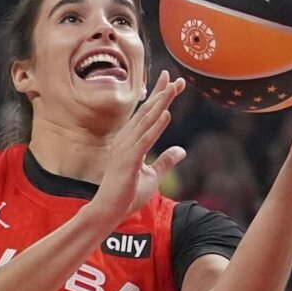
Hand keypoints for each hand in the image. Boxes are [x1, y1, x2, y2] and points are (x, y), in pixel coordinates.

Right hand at [90, 72, 186, 226]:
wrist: (109, 211)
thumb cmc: (127, 195)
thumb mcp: (153, 176)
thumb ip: (166, 161)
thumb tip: (182, 150)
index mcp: (131, 142)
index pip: (147, 115)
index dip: (160, 97)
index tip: (173, 82)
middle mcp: (126, 140)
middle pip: (147, 111)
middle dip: (163, 94)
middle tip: (178, 79)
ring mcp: (126, 149)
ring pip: (147, 121)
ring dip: (161, 103)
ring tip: (174, 87)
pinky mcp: (129, 160)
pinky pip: (146, 140)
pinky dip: (156, 126)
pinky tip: (166, 113)